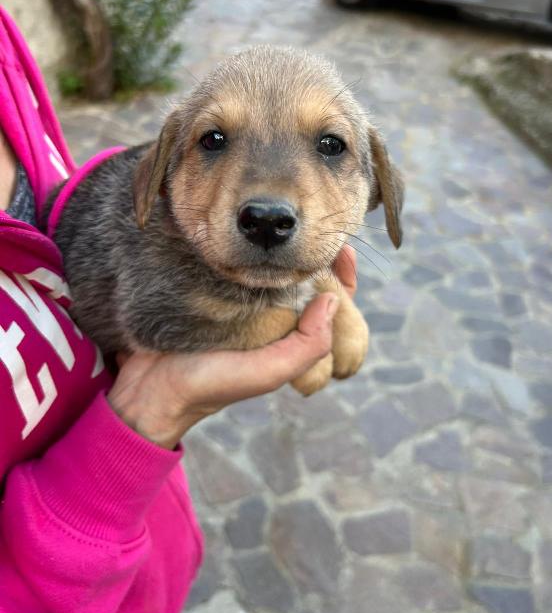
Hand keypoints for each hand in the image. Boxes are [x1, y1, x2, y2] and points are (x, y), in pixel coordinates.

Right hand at [108, 246, 356, 448]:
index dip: (341, 279)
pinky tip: (250, 233)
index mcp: (289, 341)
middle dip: (314, 255)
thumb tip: (331, 301)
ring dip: (283, 250)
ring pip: (274, 273)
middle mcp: (270, 323)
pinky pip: (239, 270)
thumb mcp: (267, 372)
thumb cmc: (210, 385)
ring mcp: (241, 308)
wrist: (148, 390)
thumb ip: (307, 346)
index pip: (329, 308)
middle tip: (315, 223)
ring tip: (289, 222)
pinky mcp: (212, 295)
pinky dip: (249, 252)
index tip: (341, 248)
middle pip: (305, 284)